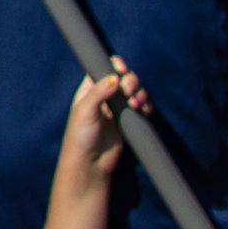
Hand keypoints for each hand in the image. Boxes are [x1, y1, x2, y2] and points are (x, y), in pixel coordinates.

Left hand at [62, 59, 152, 176]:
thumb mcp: (84, 111)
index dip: (115, 64)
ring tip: (136, 104)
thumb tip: (115, 78)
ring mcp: (117, 108)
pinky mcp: (128, 121)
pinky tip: (145, 110)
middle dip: (131, 80)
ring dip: (140, 93)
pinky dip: (146, 105)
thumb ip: (98, 93)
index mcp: (90, 89)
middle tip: (129, 91)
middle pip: (123, 78)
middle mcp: (105, 96)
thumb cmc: (80, 136)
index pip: (104, 68)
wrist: (90, 164)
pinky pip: (141, 107)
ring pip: (135, 91)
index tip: (122, 69)